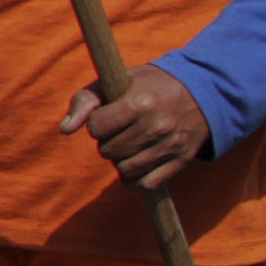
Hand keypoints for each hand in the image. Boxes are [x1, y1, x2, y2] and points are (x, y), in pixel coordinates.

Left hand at [56, 66, 212, 191]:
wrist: (201, 90)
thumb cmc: (148, 85)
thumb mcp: (117, 81)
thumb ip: (85, 100)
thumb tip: (64, 129)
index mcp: (140, 102)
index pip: (96, 127)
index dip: (97, 122)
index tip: (108, 115)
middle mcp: (157, 125)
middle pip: (108, 150)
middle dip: (108, 141)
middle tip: (121, 130)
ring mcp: (171, 145)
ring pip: (125, 169)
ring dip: (120, 161)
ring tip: (129, 145)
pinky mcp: (181, 160)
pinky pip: (146, 184)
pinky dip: (135, 181)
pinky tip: (135, 167)